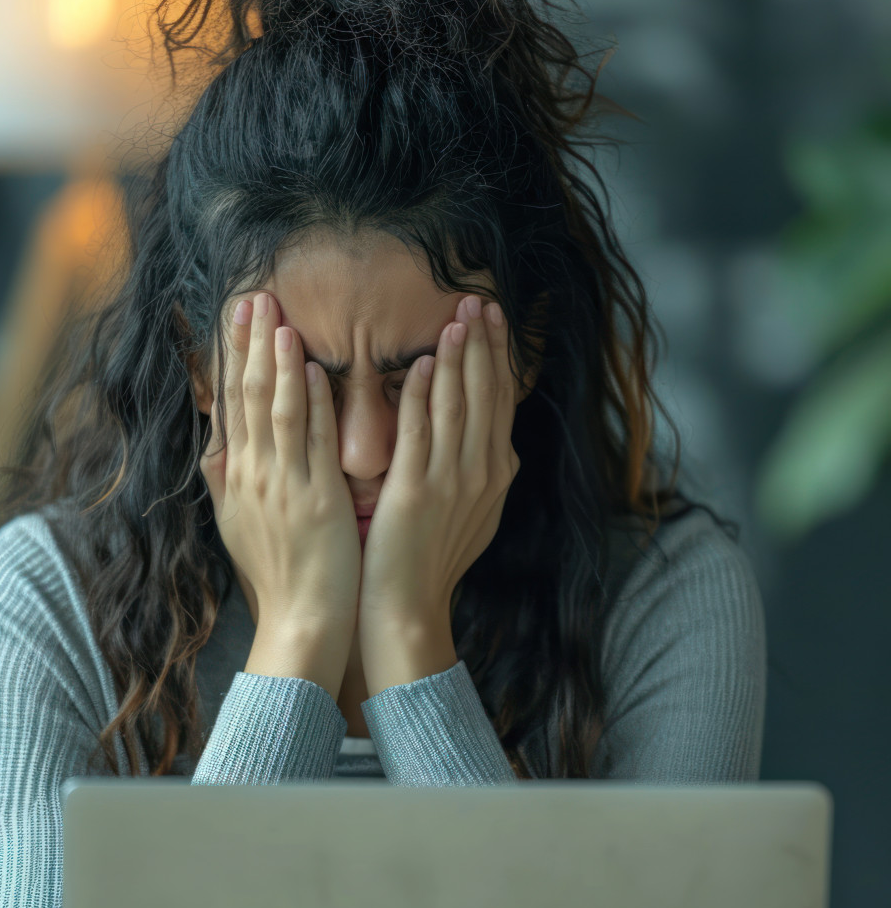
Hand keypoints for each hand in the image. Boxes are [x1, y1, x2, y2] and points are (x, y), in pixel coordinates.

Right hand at [199, 292, 361, 633]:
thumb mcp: (238, 523)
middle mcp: (253, 476)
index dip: (232, 355)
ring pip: (276, 410)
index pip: (230, 403)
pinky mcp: (315, 500)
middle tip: (255, 295)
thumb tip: (215, 447)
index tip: (237, 315)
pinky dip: (311, 403)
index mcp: (236, 477)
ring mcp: (282, 487)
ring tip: (280, 317)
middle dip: (250, 343)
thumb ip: (228, 481)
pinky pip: (312, 442)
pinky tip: (314, 370)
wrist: (300, 621)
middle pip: (247, 397)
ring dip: (278, 360)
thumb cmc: (278, 574)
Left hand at [358, 294, 520, 629]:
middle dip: (484, 344)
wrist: (409, 609)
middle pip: (486, 394)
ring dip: (457, 357)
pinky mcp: (417, 492)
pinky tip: (417, 363)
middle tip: (480, 299)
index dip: (497, 356)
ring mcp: (452, 482)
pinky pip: (420, 432)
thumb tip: (491, 443)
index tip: (492, 318)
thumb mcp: (471, 514)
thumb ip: (478, 473)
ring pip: (457, 405)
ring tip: (456, 316)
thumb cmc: (429, 562)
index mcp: (495, 474)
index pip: (499, 400)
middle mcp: (482, 473)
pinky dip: (420, 395)